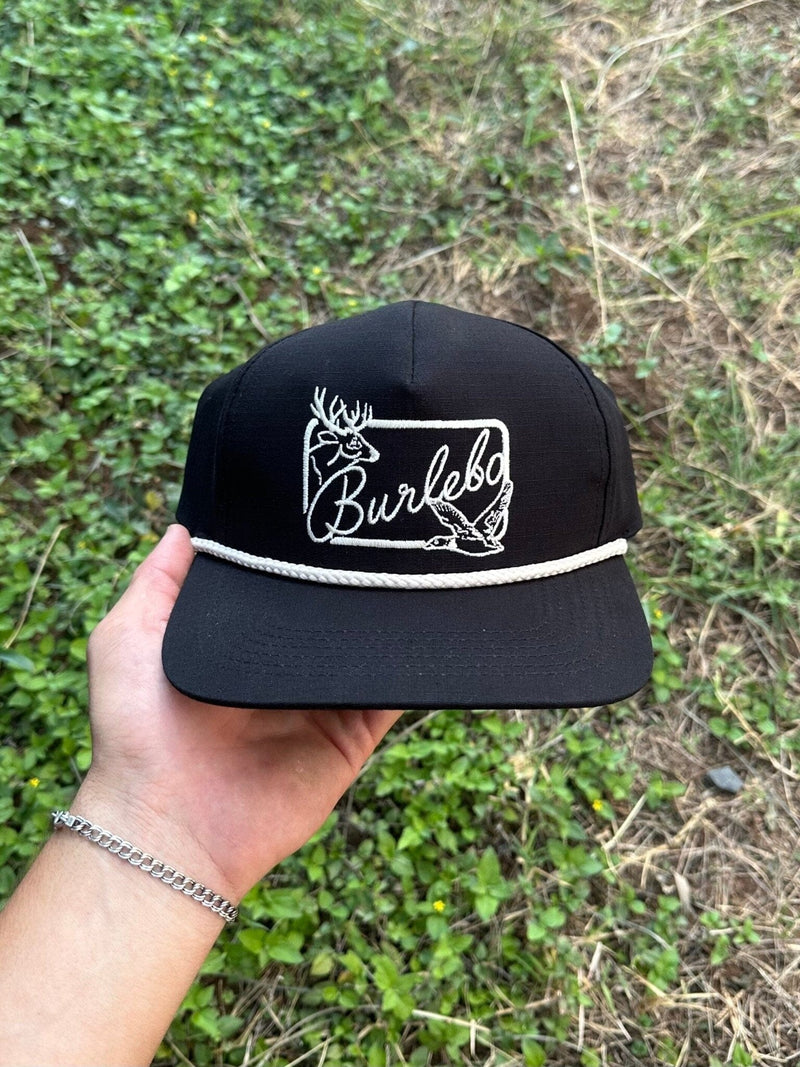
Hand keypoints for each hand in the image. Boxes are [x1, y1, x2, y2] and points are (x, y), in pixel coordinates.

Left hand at [77, 524, 402, 903]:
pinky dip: (409, 668)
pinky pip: (389, 697)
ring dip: (386, 618)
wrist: (168, 821)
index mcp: (236, 646)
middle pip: (329, 616)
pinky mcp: (350, 738)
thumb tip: (185, 527)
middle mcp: (282, 671)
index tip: (318, 512)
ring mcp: (321, 704)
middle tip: (376, 530)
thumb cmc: (136, 729)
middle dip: (349, 582)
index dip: (296, 557)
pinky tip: (420, 627)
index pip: (278, 591)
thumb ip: (157, 583)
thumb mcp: (126, 638)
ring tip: (411, 567)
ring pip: (364, 651)